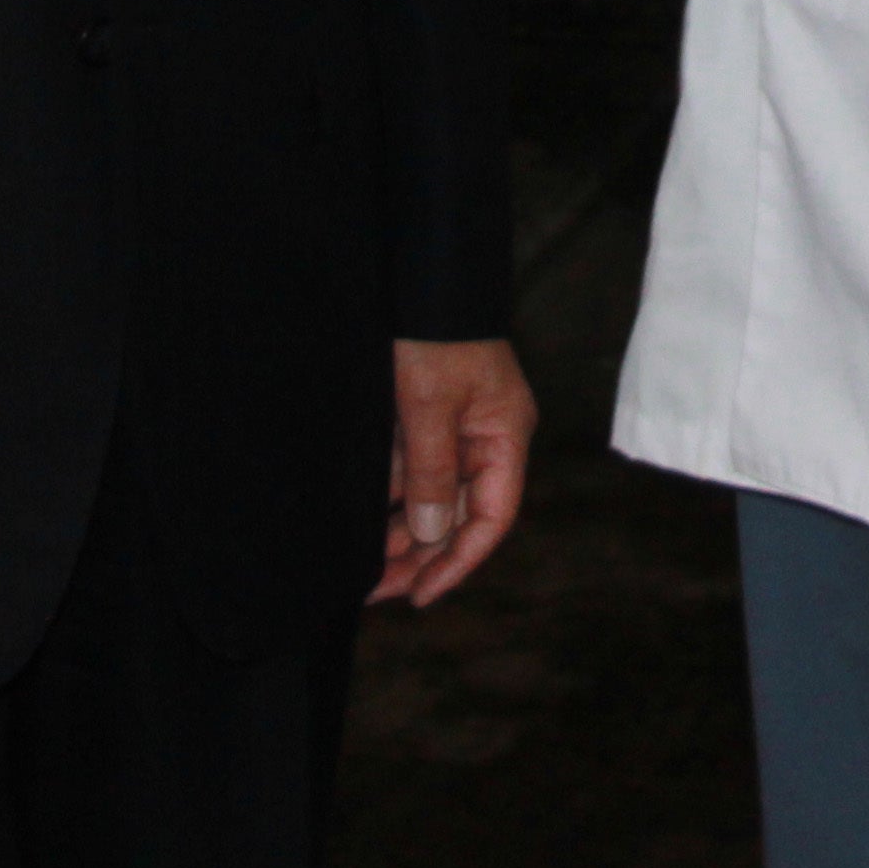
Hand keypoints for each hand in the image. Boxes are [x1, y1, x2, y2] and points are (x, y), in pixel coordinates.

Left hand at [370, 335, 534, 608]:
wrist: (421, 273)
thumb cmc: (435, 335)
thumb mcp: (429, 404)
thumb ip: (431, 471)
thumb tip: (429, 535)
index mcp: (504, 436)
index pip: (491, 518)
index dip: (458, 561)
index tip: (420, 594)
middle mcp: (487, 438)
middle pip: (459, 514)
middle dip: (421, 555)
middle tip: (377, 589)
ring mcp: (457, 428)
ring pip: (432, 497)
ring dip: (401, 531)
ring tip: (364, 568)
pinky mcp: (427, 416)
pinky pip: (414, 470)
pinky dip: (393, 498)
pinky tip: (364, 522)